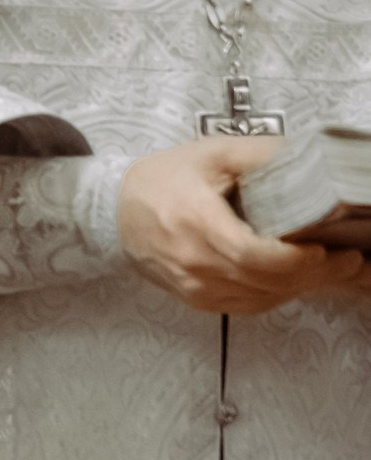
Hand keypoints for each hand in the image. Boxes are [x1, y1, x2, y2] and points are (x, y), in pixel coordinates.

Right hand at [117, 136, 366, 316]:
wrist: (113, 211)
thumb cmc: (160, 181)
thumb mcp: (211, 154)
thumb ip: (260, 154)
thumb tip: (306, 158)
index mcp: (195, 222)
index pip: (251, 255)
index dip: (293, 259)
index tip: (323, 249)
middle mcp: (192, 262)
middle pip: (263, 281)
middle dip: (312, 274)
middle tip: (346, 261)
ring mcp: (193, 286)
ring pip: (259, 298)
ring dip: (299, 287)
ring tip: (330, 270)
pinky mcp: (196, 299)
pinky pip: (245, 305)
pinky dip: (276, 295)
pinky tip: (294, 281)